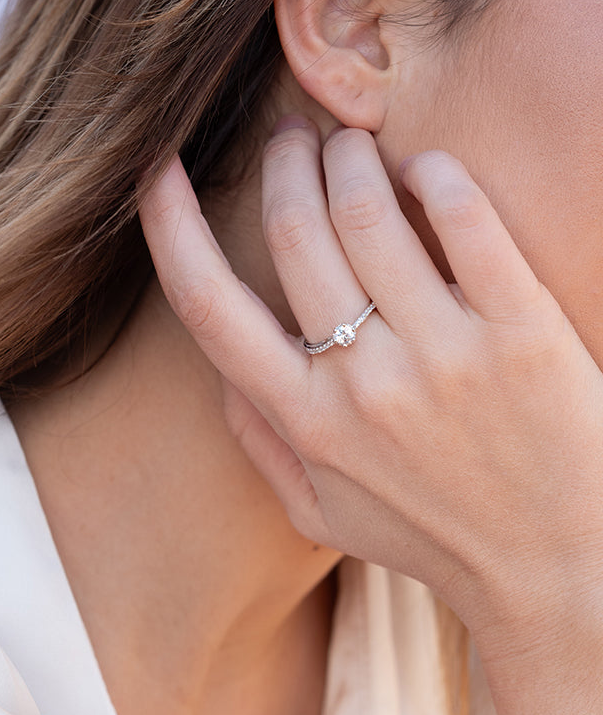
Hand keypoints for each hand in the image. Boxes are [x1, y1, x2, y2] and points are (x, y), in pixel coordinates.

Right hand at [139, 121, 602, 714]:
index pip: (208, 306)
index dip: (168, 226)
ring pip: (368, 210)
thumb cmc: (436, 540)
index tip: (156, 171)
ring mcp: (443, 355)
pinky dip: (435, 174)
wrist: (558, 572)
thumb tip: (218, 371)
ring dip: (350, 157)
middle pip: (294, 231)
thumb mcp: (323, 514)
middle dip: (282, 163)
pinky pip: (465, 219)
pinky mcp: (521, 331)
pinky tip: (427, 170)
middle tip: (292, 141)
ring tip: (354, 148)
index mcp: (306, 422)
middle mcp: (363, 384)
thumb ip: (260, 443)